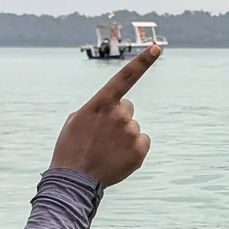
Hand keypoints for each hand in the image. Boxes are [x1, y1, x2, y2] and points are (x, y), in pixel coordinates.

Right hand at [50, 45, 157, 185]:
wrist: (74, 181)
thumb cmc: (71, 148)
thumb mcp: (77, 120)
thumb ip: (98, 108)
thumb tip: (114, 108)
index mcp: (101, 103)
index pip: (125, 77)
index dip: (142, 61)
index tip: (157, 47)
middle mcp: (119, 115)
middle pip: (128, 108)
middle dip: (118, 117)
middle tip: (102, 135)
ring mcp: (130, 133)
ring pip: (133, 127)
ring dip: (122, 135)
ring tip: (105, 150)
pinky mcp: (139, 151)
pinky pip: (142, 142)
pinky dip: (133, 149)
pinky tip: (117, 157)